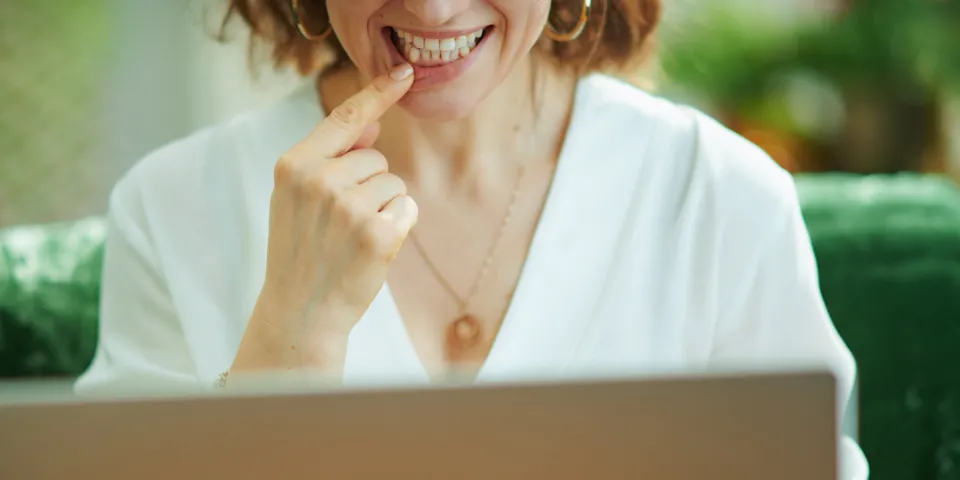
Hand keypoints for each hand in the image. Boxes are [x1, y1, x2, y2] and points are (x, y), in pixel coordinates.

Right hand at [255, 64, 416, 343]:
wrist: (300, 310)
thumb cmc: (301, 250)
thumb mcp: (297, 197)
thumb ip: (331, 158)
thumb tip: (371, 122)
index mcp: (294, 165)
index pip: (344, 117)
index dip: (378, 93)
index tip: (405, 73)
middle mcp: (319, 180)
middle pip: (376, 157)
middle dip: (369, 184)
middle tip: (340, 223)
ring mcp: (349, 206)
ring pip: (394, 182)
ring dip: (384, 206)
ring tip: (352, 237)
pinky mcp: (377, 232)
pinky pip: (407, 206)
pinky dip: (398, 225)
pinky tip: (371, 248)